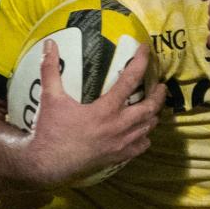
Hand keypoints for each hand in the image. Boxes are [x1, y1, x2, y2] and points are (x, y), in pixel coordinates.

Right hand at [19, 39, 161, 185]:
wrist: (48, 164)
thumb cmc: (50, 130)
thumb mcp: (50, 98)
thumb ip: (50, 69)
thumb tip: (49, 43)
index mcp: (105, 109)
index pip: (130, 81)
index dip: (141, 63)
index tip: (147, 50)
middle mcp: (118, 126)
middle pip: (149, 108)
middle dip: (158, 96)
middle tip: (161, 86)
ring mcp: (120, 144)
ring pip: (147, 128)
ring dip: (153, 116)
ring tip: (154, 107)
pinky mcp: (117, 158)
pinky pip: (140, 147)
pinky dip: (145, 137)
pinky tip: (142, 133)